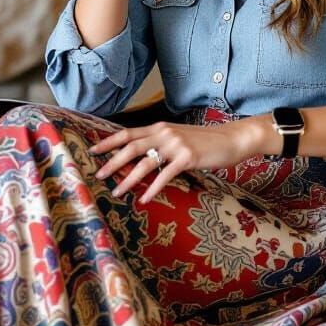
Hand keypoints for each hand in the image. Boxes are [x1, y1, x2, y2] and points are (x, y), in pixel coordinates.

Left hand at [89, 119, 264, 203]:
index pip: (128, 133)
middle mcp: (165, 133)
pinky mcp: (188, 157)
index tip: (93, 149)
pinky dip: (153, 188)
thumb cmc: (206, 141)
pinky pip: (165, 175)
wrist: (233, 138)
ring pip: (145, 162)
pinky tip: (145, 199)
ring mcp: (176, 144)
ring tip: (117, 191)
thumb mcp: (180, 137)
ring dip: (128, 178)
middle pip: (131, 146)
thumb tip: (143, 157)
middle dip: (112, 161)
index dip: (109, 141)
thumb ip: (161, 143)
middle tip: (98, 174)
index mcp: (160, 127)